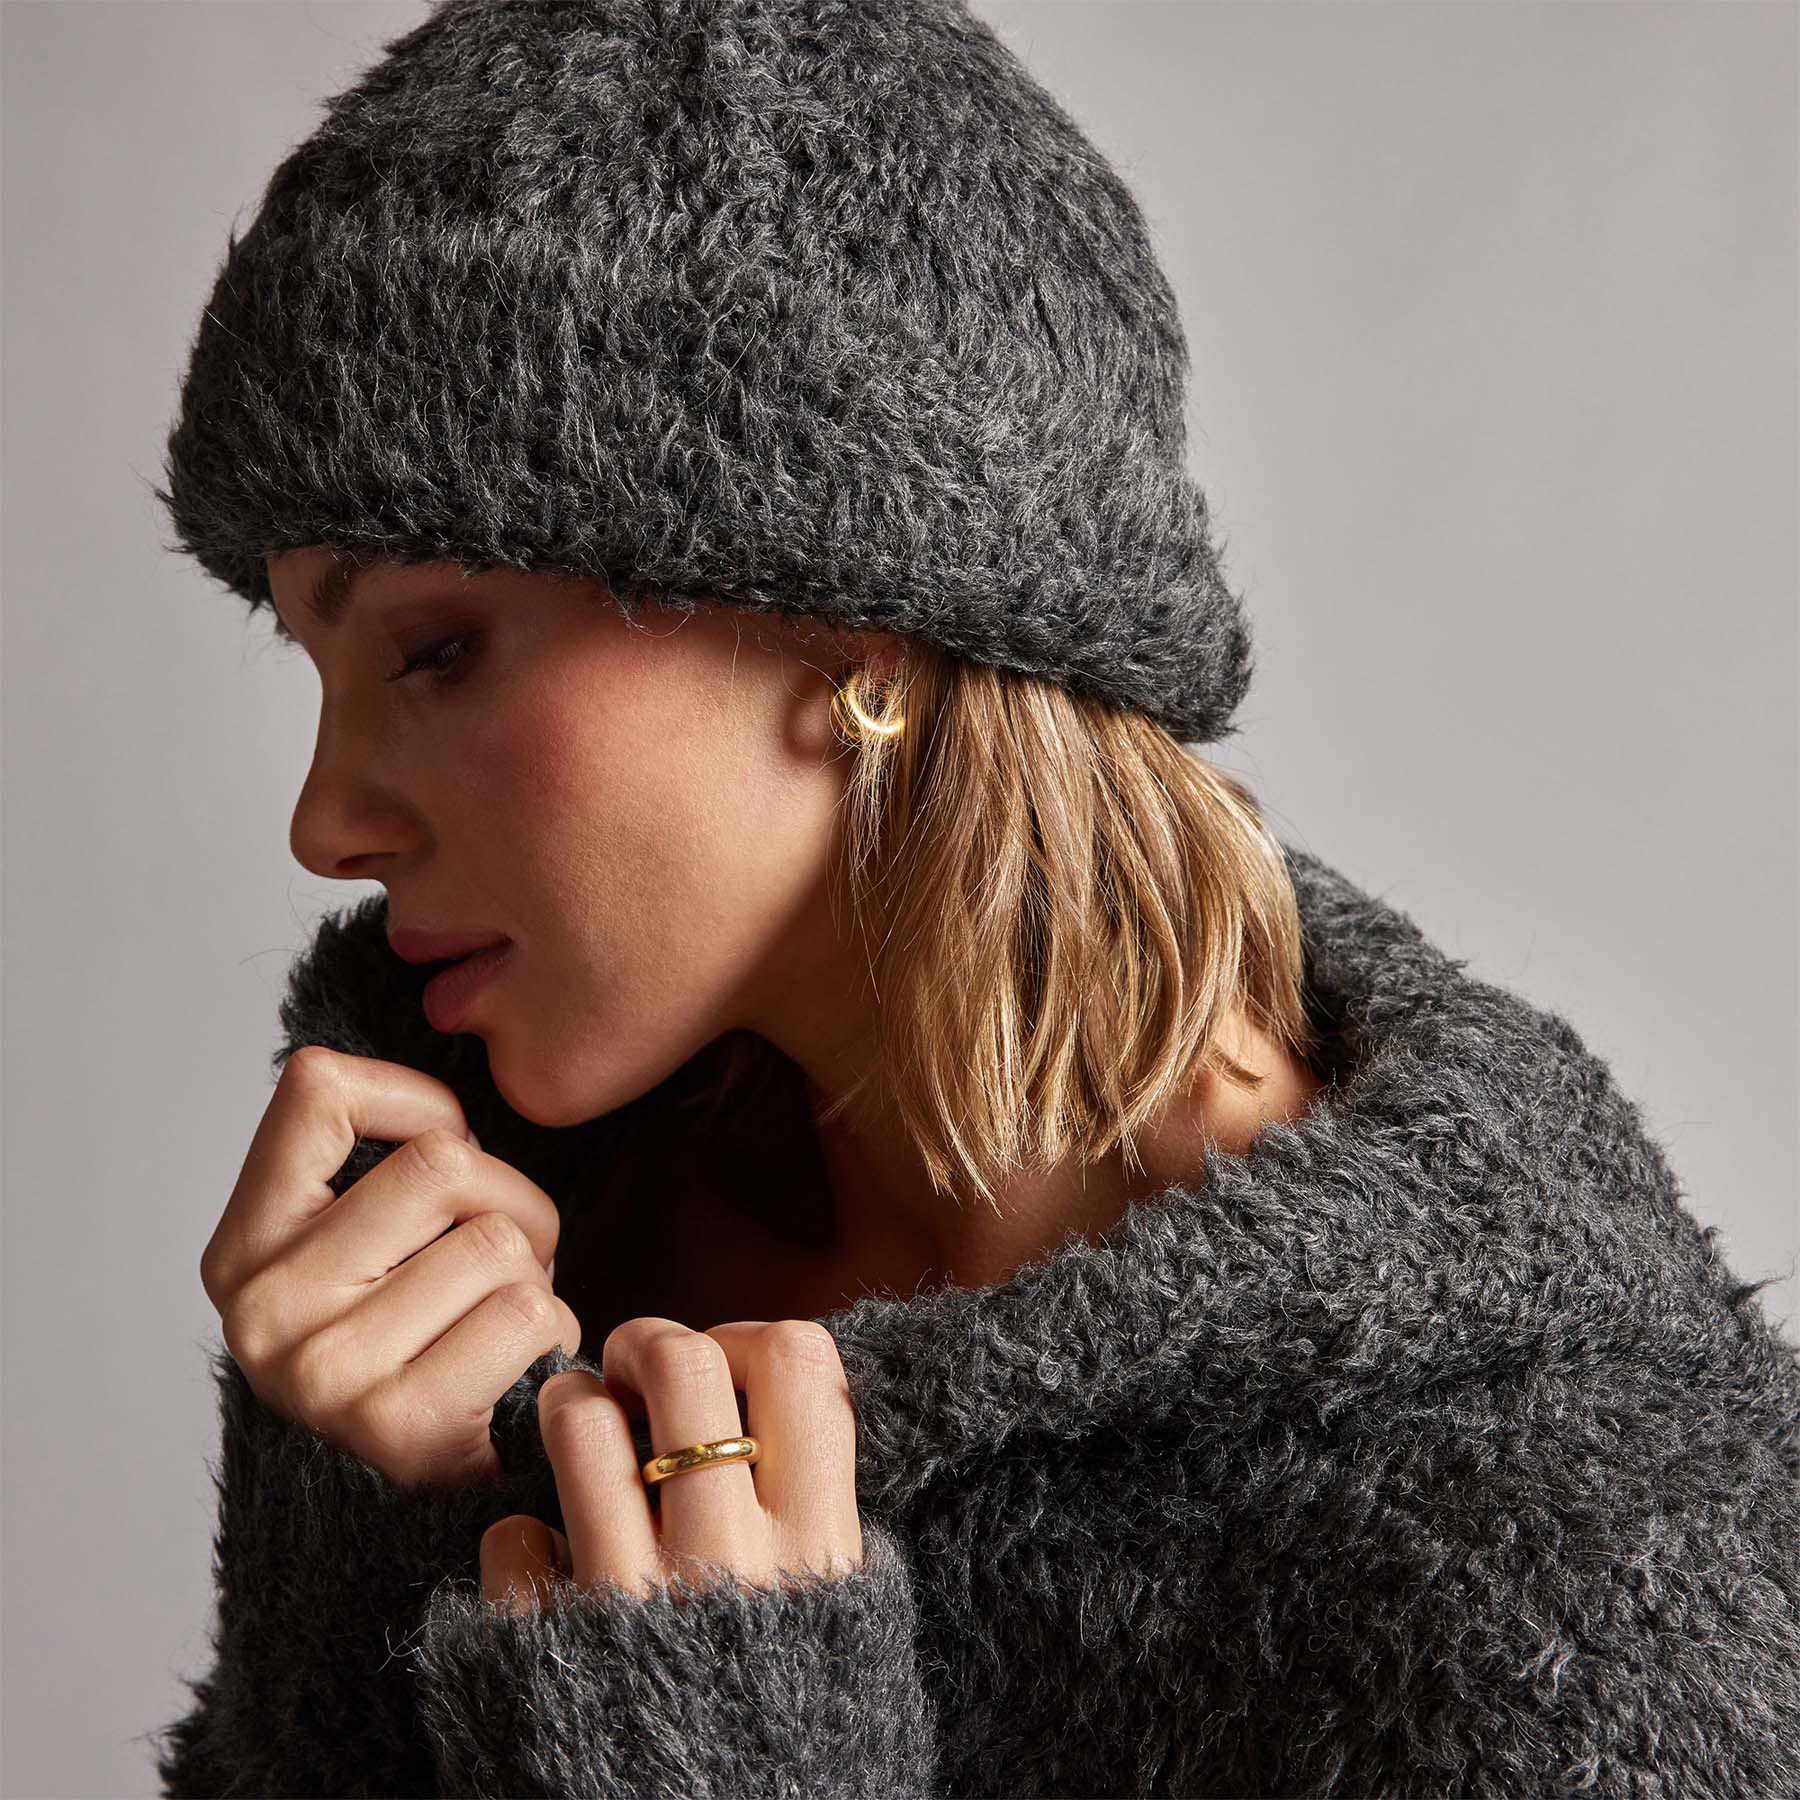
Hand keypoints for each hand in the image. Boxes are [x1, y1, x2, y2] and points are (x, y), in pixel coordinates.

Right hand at [201, 1045, 582, 1489]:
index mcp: (243, 1242)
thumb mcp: (360, 1235)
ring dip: (535, 1272)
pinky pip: (531, 1313)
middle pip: (443, 1164)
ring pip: (501, 1239)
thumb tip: (452, 1047)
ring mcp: (325, 1373)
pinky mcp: (401, 1429)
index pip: (318, 1088)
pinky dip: (552, 1329)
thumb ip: (377, 1154)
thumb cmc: (415, 1330)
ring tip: (499, 1313)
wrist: (415, 1488)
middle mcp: (263, 1305)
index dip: (412, 1100)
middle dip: (507, 1197)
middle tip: (498, 1251)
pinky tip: (515, 1365)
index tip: (439, 1147)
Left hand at [480, 1317, 863, 1613]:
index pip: (797, 1359)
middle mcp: (733, 1565)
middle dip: (646, 1342)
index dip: (746, 1338)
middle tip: (633, 1371)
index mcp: (820, 1542)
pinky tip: (547, 1551)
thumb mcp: (844, 1601)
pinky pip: (515, 1536)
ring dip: (570, 1404)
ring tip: (576, 1421)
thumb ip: (815, 1500)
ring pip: (583, 1424)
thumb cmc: (788, 1705)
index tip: (724, 1368)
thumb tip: (775, 1385)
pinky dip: (522, 1535)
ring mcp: (637, 1606)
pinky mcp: (553, 1650)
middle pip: (684, 1364)